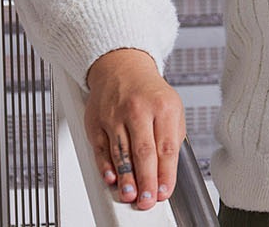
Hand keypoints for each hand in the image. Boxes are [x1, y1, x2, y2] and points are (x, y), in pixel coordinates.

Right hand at [85, 48, 184, 209]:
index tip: (165, 191)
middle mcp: (139, 110)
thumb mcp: (172, 107)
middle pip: (144, 152)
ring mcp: (115, 115)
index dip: (166, 174)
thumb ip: (172, 138)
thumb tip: (167, 171)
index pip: (166, 147)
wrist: (121, 66)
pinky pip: (101, 148)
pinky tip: (112, 178)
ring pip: (121, 152)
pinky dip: (105, 166)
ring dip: (126, 178)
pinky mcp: (96, 121)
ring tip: (130, 195)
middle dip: (146, 181)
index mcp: (163, 107)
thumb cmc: (148, 92)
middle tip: (147, 200)